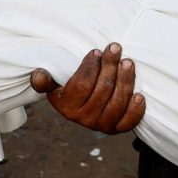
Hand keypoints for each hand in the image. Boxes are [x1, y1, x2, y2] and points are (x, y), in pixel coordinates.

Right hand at [30, 42, 144, 133]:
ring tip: (128, 63)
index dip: (90, 67)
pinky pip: (128, 123)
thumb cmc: (69, 89)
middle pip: (102, 90)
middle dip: (110, 66)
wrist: (85, 108)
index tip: (96, 51)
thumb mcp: (54, 85)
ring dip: (125, 81)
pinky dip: (135, 110)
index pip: (81, 85)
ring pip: (117, 103)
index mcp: (67, 107)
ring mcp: (102, 126)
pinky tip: (139, 95)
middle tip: (115, 48)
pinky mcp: (117, 129)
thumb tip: (38, 74)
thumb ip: (45, 80)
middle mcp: (84, 119)